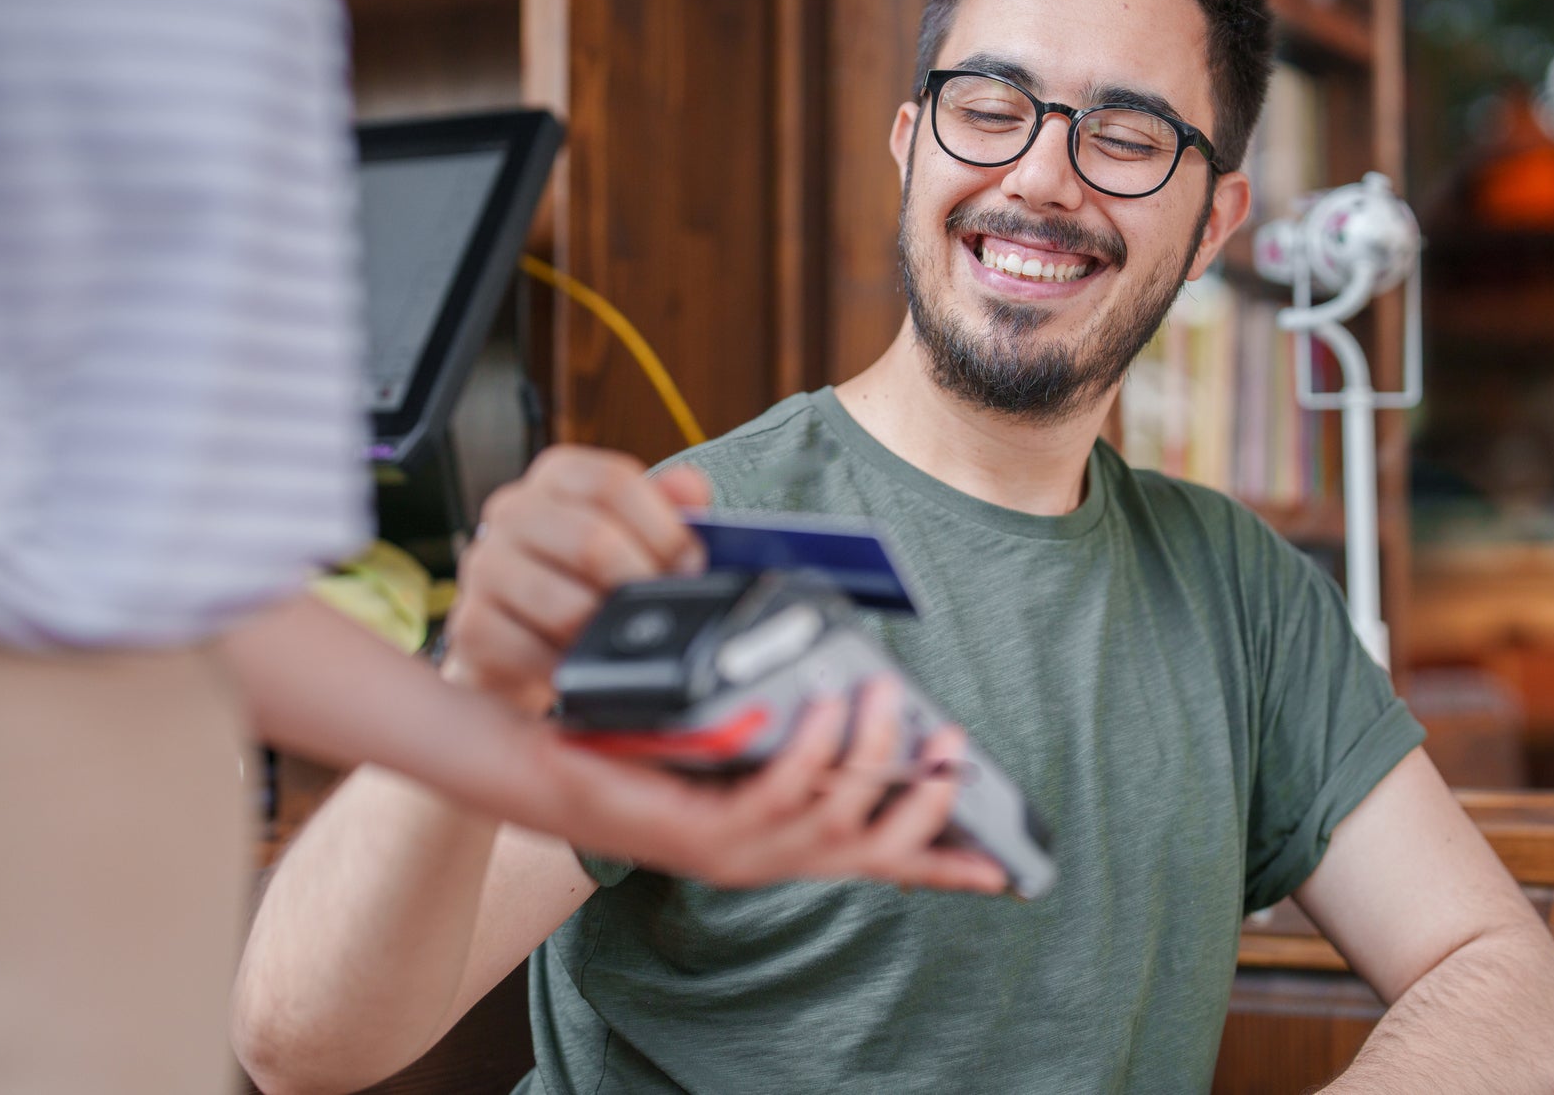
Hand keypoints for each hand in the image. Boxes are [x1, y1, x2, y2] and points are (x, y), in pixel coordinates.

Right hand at [445, 445, 709, 712]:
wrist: (524, 643)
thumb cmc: (586, 581)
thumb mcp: (634, 537)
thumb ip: (667, 509)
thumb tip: (689, 486)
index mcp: (557, 477)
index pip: (612, 482)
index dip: (663, 529)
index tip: (689, 566)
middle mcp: (513, 510)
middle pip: (591, 540)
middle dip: (640, 585)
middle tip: (664, 610)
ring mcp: (485, 565)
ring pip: (565, 604)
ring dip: (606, 633)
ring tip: (623, 640)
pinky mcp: (471, 624)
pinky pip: (531, 651)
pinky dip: (569, 666)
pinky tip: (584, 664)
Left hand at [519, 676, 1007, 893]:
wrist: (550, 765)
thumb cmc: (646, 746)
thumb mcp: (734, 734)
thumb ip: (793, 723)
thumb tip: (850, 685)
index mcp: (785, 837)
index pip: (878, 863)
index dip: (942, 867)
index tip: (1003, 868)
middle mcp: (768, 855)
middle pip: (873, 849)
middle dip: (922, 800)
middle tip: (950, 745)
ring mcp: (735, 850)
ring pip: (832, 821)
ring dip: (867, 754)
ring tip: (883, 693)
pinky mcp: (697, 833)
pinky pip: (772, 798)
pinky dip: (804, 753)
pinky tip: (814, 710)